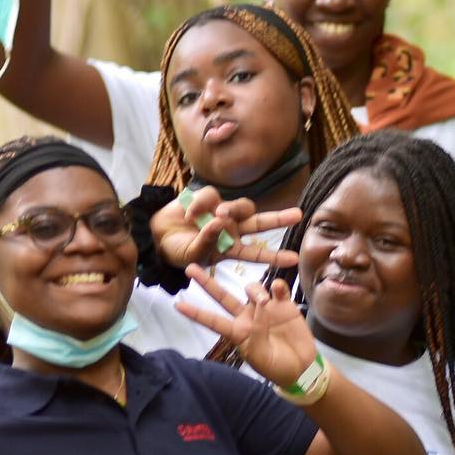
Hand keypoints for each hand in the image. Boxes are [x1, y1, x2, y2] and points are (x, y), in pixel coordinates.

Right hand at [151, 186, 301, 270]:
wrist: (157, 236)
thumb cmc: (178, 251)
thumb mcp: (193, 256)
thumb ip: (206, 242)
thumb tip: (220, 221)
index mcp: (231, 248)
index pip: (257, 253)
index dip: (274, 256)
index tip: (294, 259)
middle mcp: (232, 229)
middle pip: (261, 223)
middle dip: (279, 219)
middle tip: (297, 216)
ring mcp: (222, 211)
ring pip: (242, 206)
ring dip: (233, 210)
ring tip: (217, 216)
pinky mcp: (208, 198)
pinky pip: (212, 196)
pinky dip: (201, 205)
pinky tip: (189, 214)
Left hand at [174, 265, 315, 387]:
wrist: (301, 368)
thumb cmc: (275, 366)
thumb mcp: (260, 355)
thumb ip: (257, 331)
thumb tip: (261, 306)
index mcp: (237, 331)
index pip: (212, 320)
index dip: (196, 313)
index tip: (177, 305)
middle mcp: (246, 316)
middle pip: (223, 297)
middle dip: (207, 283)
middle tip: (190, 269)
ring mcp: (265, 308)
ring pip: (252, 289)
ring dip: (255, 291)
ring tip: (265, 301)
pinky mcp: (284, 305)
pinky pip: (277, 289)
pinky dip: (277, 286)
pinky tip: (278, 289)